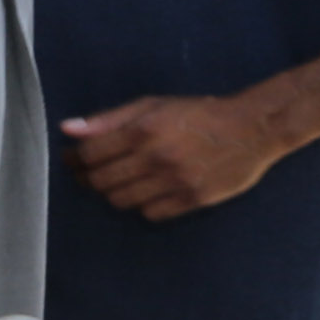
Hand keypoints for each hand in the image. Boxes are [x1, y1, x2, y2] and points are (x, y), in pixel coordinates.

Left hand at [59, 92, 291, 217]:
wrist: (251, 129)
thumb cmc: (198, 113)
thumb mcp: (152, 106)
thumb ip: (108, 119)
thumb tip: (68, 130)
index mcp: (143, 130)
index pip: (90, 154)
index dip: (74, 159)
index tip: (72, 160)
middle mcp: (156, 158)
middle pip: (102, 181)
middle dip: (88, 178)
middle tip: (88, 174)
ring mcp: (175, 182)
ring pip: (122, 201)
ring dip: (113, 193)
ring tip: (117, 182)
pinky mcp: (192, 200)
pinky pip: (150, 213)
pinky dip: (141, 205)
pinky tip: (145, 192)